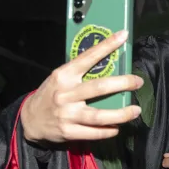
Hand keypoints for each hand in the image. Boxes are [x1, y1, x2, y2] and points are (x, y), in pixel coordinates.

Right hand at [21, 30, 142, 142]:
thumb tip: (112, 65)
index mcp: (64, 75)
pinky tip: (117, 127)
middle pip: (99, 87)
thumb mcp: (61, 78)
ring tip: (135, 110)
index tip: (123, 36)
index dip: (107, 45)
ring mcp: (67, 114)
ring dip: (121, 114)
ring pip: (98, 115)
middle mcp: (65, 94)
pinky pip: (93, 132)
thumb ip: (81, 73)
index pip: (88, 57)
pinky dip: (108, 130)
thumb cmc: (52, 94)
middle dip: (123, 84)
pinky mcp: (68, 131)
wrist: (29, 119)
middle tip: (138, 82)